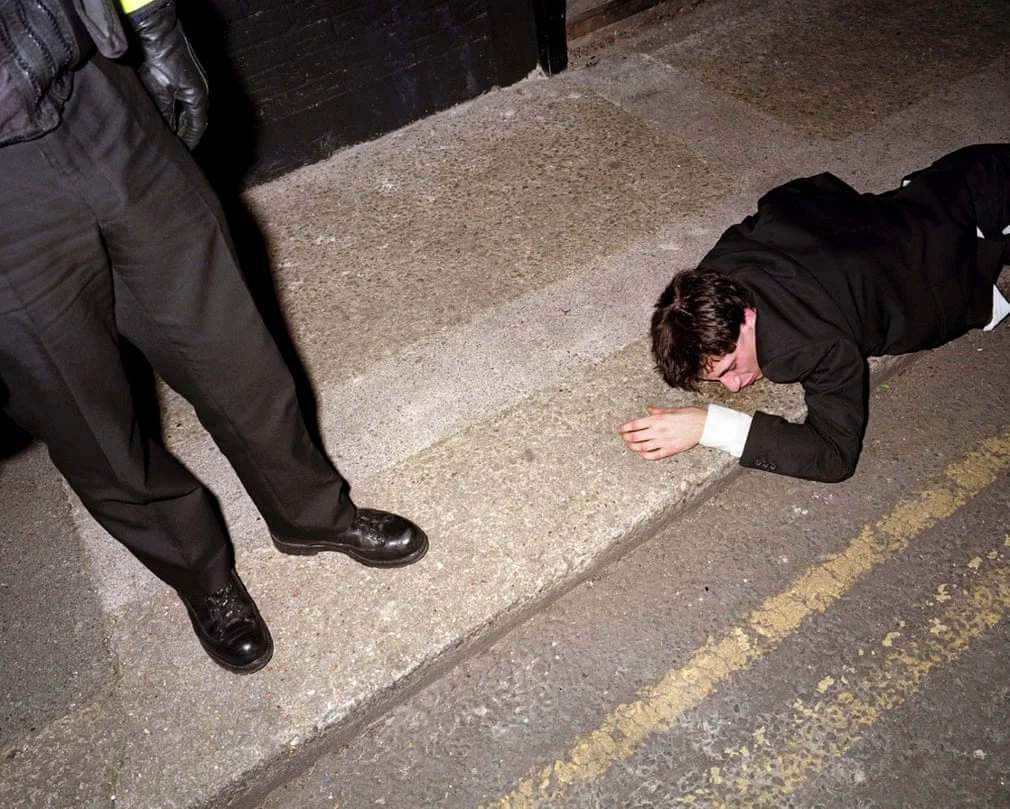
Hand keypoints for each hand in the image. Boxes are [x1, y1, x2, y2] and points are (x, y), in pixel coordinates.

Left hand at [131, 0, 207, 148]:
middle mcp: (203, 88)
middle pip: (196, 118)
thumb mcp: (158, 92)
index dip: (189, 142)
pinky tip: (167, 107)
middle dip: (185, 132)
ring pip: (190, 106)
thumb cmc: (157, 57)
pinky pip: (187, 95)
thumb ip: (165, 115)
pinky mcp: (187, 69)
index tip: (181, 152)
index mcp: (199, 97)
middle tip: (174, 144)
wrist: (154, 27)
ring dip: (181, 118)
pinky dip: (178, 105)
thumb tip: (168, 134)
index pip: (197, 128)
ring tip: (168, 128)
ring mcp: (197, 78)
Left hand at [618, 406, 706, 459]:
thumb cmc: (690, 415)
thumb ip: (658, 412)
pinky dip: (645, 456)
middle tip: (624, 438)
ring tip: (630, 446)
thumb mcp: (672, 410)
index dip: (625, 428)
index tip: (620, 430)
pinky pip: (654, 456)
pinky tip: (642, 454)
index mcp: (658, 419)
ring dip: (633, 447)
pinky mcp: (670, 450)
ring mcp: (664, 441)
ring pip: (642, 447)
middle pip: (635, 437)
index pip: (635, 424)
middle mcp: (659, 430)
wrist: (704, 425)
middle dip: (626, 438)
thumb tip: (648, 410)